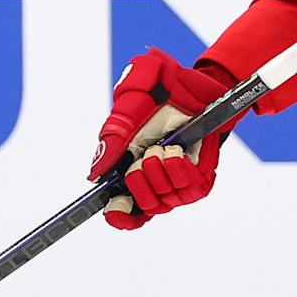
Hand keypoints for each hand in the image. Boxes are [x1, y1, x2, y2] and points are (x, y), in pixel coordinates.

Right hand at [88, 49, 235, 229]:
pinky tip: (180, 152)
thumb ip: (114, 135)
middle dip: (139, 178)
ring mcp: (178, 181)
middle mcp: (154, 178)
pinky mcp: (200, 178)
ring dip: (161, 170)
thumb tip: (96, 173)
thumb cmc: (165, 90)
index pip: (122, 209)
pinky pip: (188, 189)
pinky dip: (180, 169)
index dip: (118, 214)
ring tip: (167, 145)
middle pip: (142, 205)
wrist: (201, 82)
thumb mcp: (133, 102)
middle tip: (147, 151)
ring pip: (163, 199)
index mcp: (129, 165)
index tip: (114, 208)